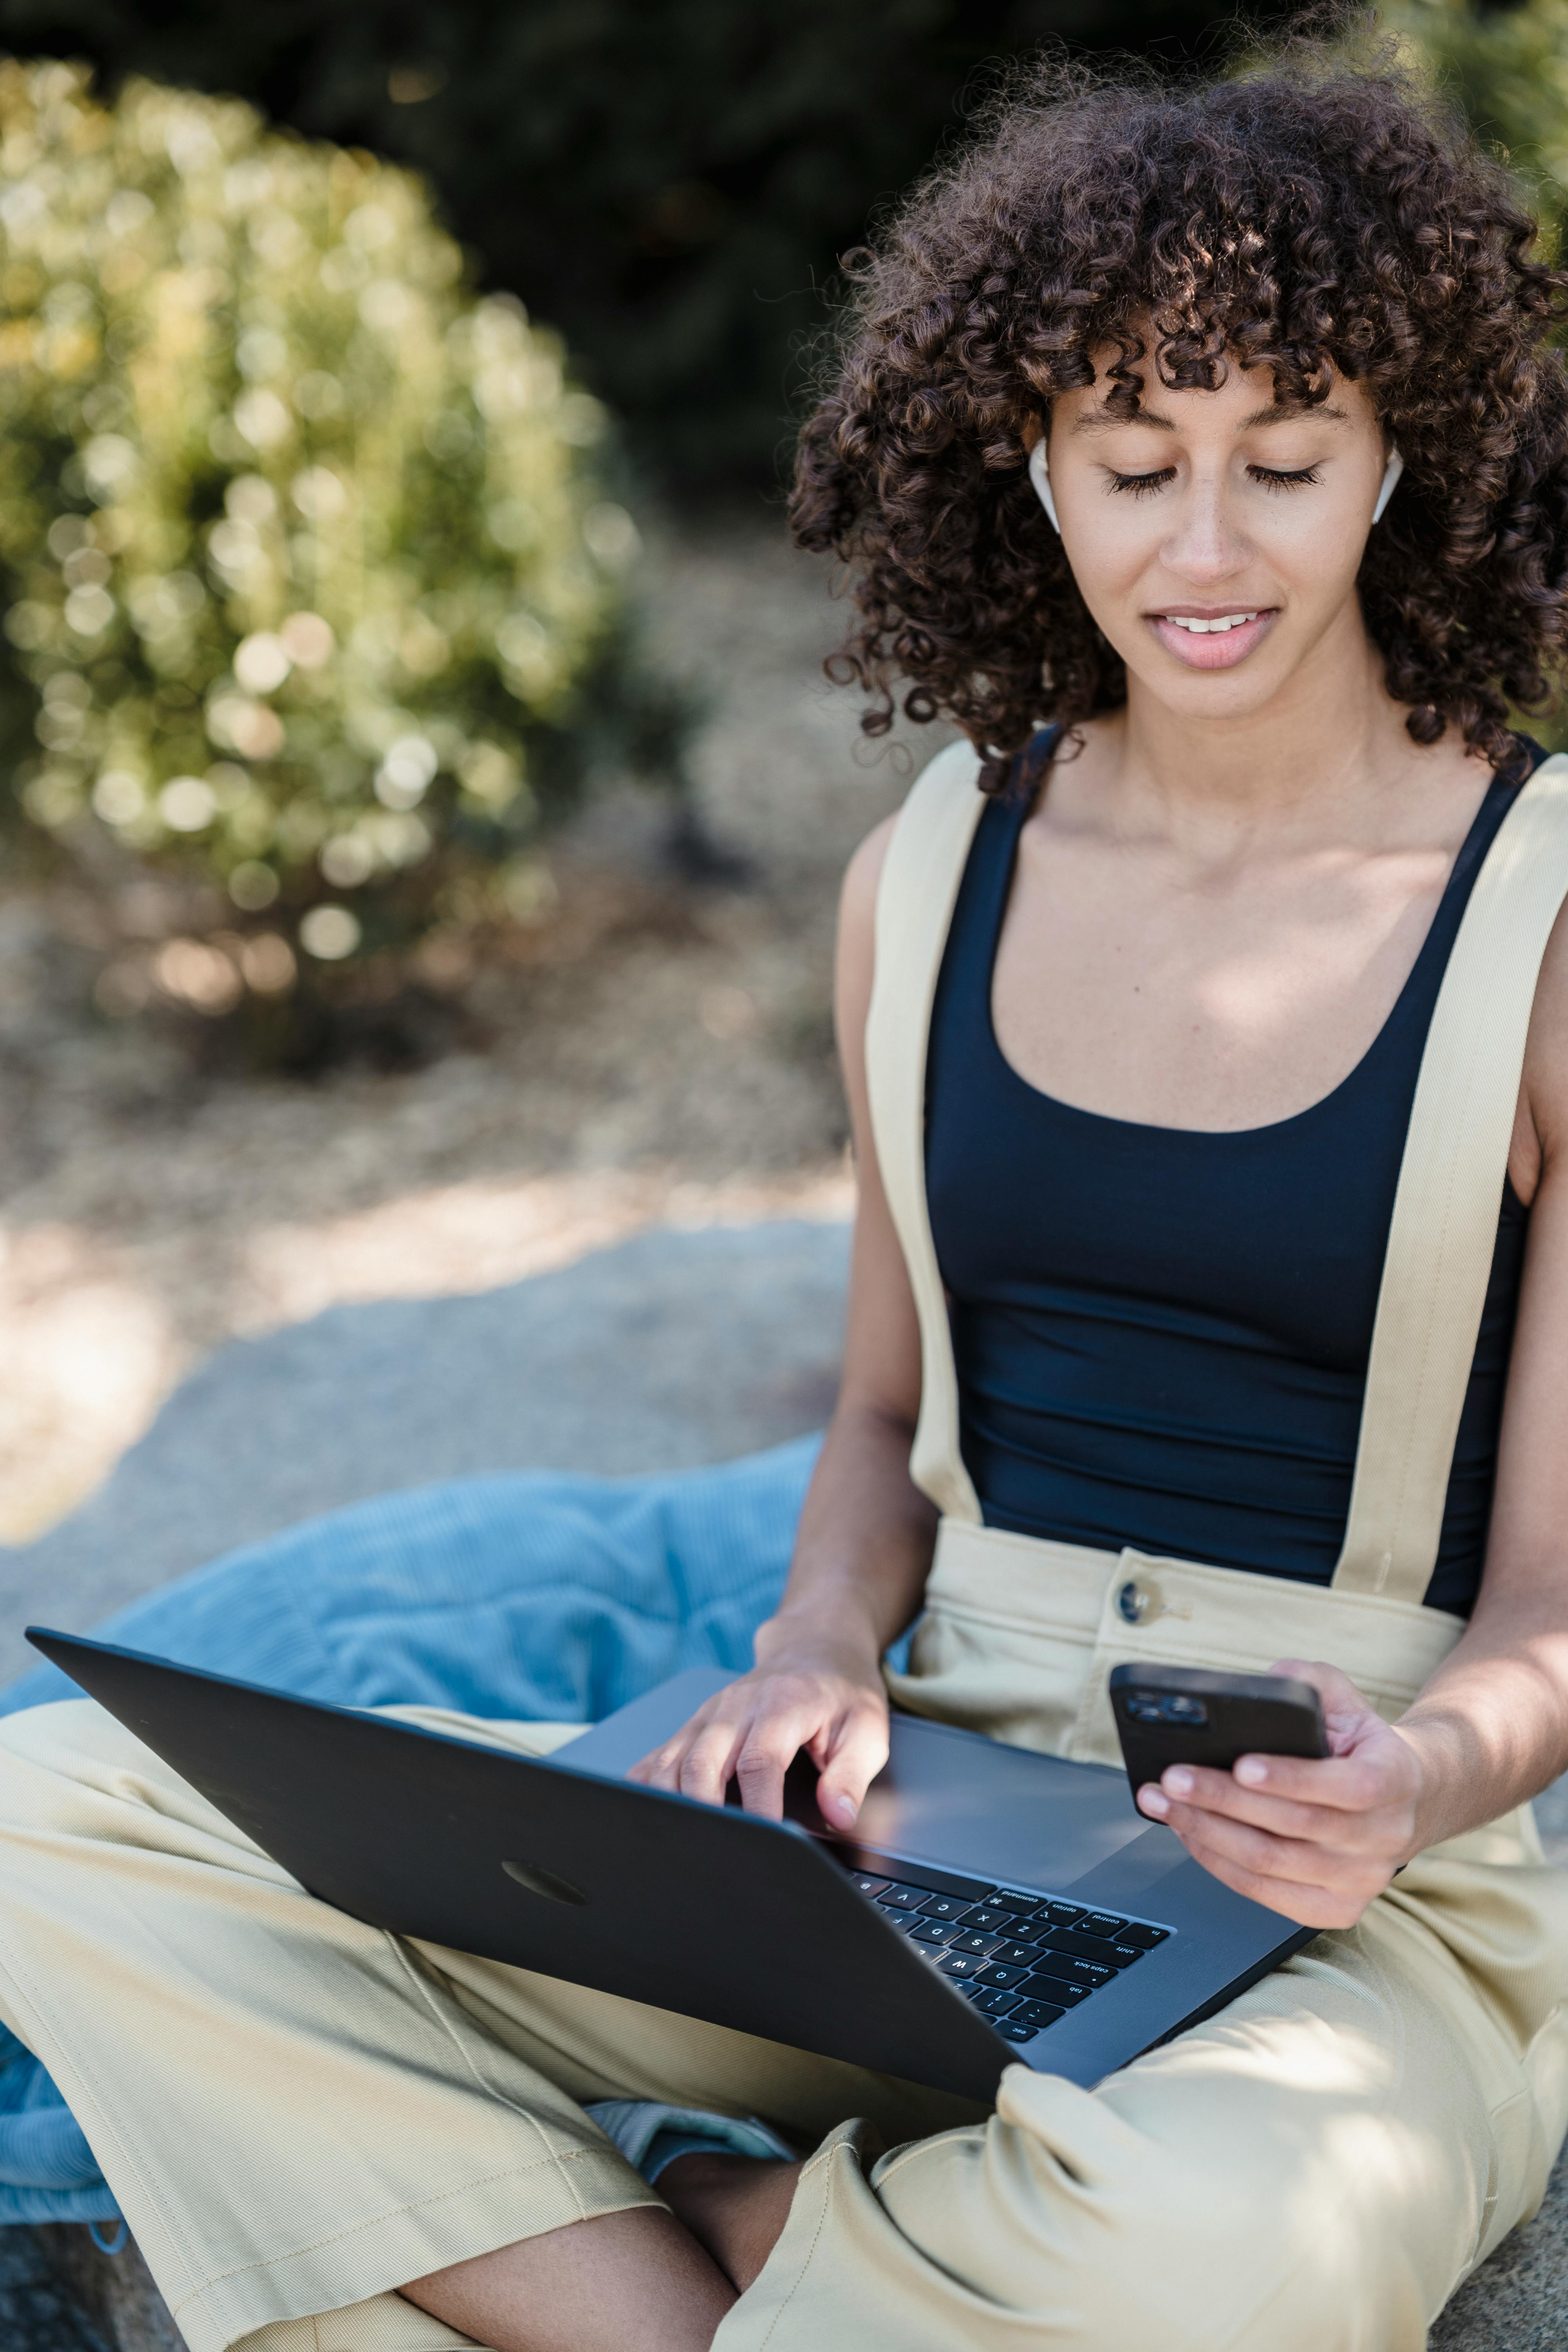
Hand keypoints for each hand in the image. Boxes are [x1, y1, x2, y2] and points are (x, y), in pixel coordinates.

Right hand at [629, 1628, 888, 1830]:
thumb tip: (838, 1815)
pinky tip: (645, 1815)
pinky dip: (645, 1787)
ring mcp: (709, 1715)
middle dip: (703, 1812)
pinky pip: (657, 1756)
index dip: (758, 1809)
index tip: (765, 1846)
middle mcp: (736, 1707)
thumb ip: (851, 1775)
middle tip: (714, 1854)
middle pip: (703, 1762)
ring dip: (670, 1804)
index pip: (760, 1762)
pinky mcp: (694, 1725)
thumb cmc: (840, 1693)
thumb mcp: (867, 1729)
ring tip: (681, 1845)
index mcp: (782, 1704)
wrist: (814, 1649)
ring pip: (671, 1761)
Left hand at [1133, 1660, 1427, 1929]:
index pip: (1348, 1787)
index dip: (1291, 1778)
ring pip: (1270, 1863)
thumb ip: (1306, 1685)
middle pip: (1294, 1827)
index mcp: (1393, 1779)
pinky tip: (1188, 1831)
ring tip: (1163, 1802)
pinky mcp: (1333, 1908)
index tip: (1240, 1765)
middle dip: (1222, 1799)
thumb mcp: (1343, 1700)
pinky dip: (1216, 1861)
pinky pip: (1263, 1891)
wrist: (1400, 1800)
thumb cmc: (1358, 1746)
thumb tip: (1261, 1687)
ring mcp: (1360, 1880)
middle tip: (1173, 1777)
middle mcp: (1383, 1837)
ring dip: (1206, 1831)